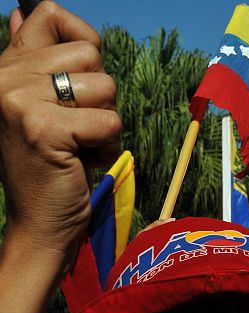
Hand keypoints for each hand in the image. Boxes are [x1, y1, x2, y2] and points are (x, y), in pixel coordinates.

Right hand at [0, 1, 120, 258]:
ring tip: (80, 147)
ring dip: (105, 123)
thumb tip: (19, 11)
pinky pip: (108, 120)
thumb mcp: (36, 109)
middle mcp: (5, 78)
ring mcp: (21, 102)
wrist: (39, 225)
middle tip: (78, 129)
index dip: (83, 43)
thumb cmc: (47, 170)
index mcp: (5, 67)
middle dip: (99, 96)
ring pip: (104, 86)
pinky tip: (84, 163)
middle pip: (89, 54)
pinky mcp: (44, 129)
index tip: (79, 85)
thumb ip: (31, 61)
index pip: (49, 13)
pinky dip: (107, 147)